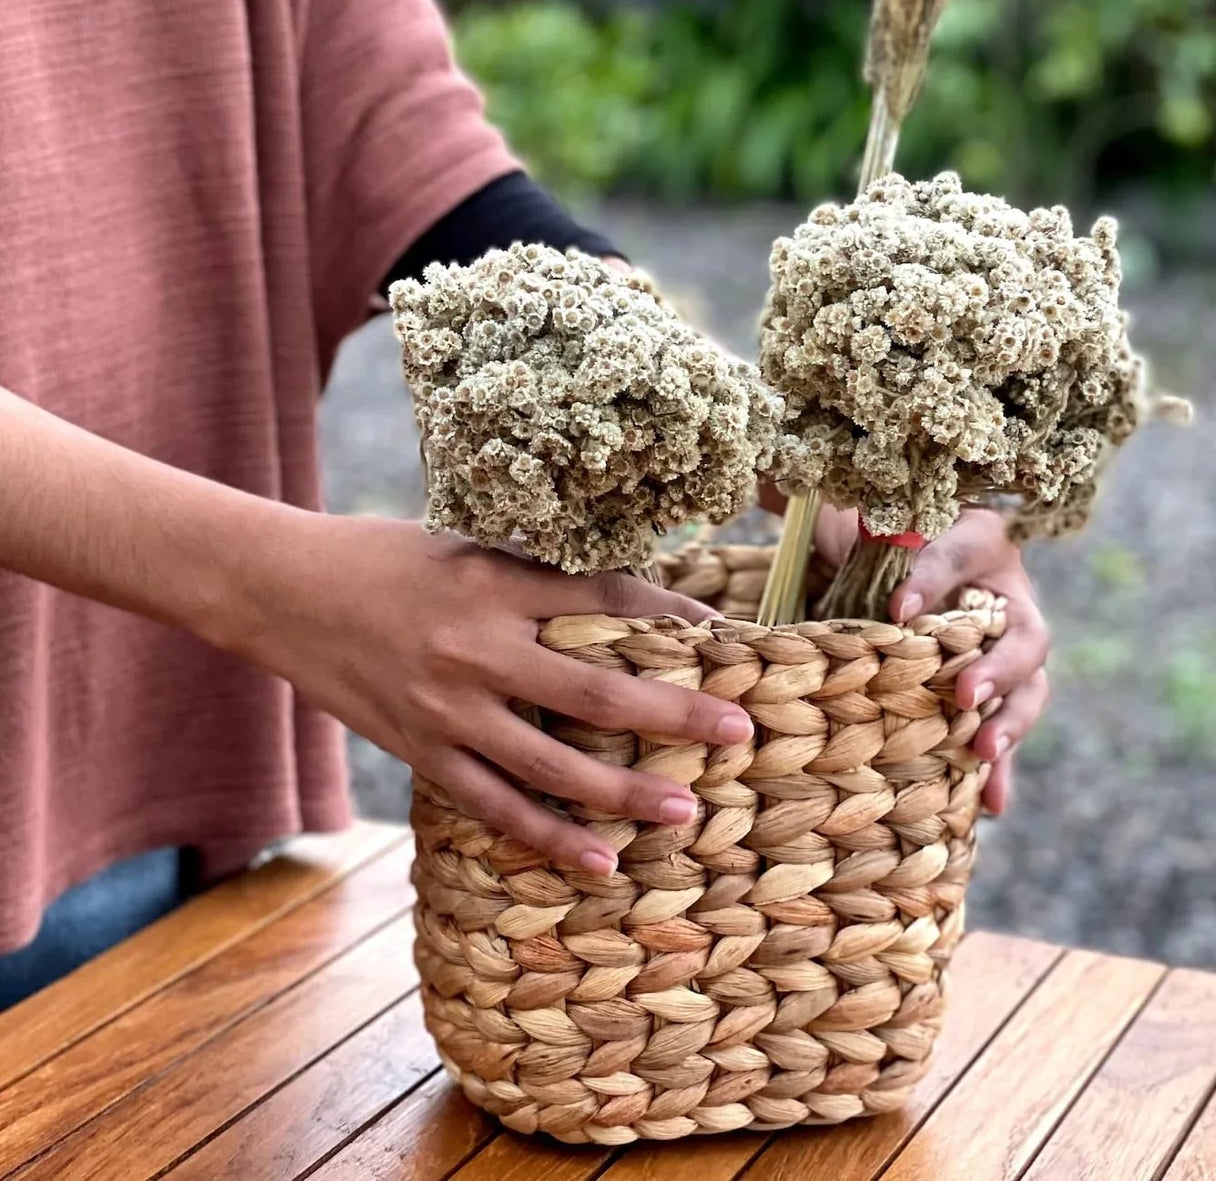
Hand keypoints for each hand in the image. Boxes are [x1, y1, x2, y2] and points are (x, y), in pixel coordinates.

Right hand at [225, 514, 748, 875]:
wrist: (280, 590)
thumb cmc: (383, 558)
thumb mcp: (466, 549)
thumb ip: (535, 580)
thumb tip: (620, 601)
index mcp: (497, 583)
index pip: (607, 598)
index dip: (672, 614)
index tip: (727, 634)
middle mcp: (477, 646)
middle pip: (596, 687)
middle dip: (674, 711)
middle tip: (738, 731)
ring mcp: (446, 707)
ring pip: (550, 762)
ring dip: (621, 790)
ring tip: (683, 809)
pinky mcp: (419, 750)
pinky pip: (492, 804)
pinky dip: (546, 837)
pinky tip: (597, 862)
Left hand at [889, 508, 1048, 815]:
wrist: (887, 546)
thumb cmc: (882, 531)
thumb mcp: (878, 531)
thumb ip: (884, 554)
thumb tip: (899, 613)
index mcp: (980, 542)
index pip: (960, 559)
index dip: (932, 583)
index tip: (897, 611)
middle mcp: (1006, 597)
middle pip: (1025, 638)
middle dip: (1000, 671)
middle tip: (967, 695)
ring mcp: (1005, 648)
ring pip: (1026, 689)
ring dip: (1009, 724)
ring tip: (986, 753)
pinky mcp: (991, 690)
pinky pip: (1001, 728)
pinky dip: (999, 768)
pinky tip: (992, 806)